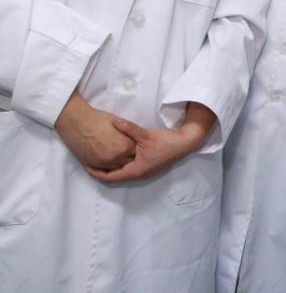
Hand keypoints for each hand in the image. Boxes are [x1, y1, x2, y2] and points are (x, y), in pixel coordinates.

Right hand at [54, 90, 136, 169]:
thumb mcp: (120, 125)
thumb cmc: (98, 119)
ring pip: (115, 167)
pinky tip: (105, 158)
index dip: (133, 147)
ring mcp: (103, 162)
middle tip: (121, 148)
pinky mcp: (91, 164)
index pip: (136, 152)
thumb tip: (133, 140)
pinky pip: (102, 170)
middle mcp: (116, 157)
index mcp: (125, 146)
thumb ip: (128, 135)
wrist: (77, 122)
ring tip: (112, 152)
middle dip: (126, 156)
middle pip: (127, 161)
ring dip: (116, 162)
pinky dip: (105, 165)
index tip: (130, 143)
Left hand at [85, 102, 215, 182]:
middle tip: (88, 161)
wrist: (185, 143)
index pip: (110, 177)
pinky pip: (128, 168)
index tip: (85, 165)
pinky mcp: (147, 165)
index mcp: (136, 170)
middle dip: (101, 170)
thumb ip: (128, 129)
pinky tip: (115, 155)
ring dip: (110, 168)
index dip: (96, 173)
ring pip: (121, 173)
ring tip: (99, 158)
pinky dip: (119, 164)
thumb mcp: (145, 134)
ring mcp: (143, 170)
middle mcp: (138, 174)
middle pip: (114, 177)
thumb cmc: (166, 142)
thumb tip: (113, 122)